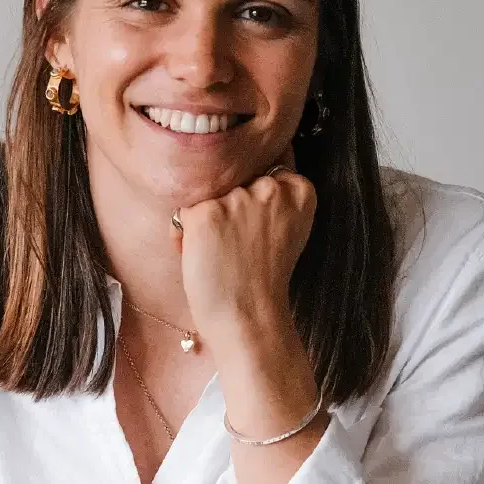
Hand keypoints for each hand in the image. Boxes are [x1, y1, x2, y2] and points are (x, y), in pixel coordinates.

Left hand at [174, 167, 316, 354]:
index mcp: (299, 190)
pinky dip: (185, 236)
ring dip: (207, 221)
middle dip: (230, 207)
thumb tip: (250, 166)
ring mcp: (237, 199)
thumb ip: (277, 198)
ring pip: (210, 196)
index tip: (258, 228)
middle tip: (238, 247)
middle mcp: (270, 187)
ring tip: (221, 254)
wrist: (250, 317)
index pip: (268, 165)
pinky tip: (201, 257)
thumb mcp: (288, 229)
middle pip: (236, 180)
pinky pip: (184, 214)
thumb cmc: (266, 279)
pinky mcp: (205, 214)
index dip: (254, 196)